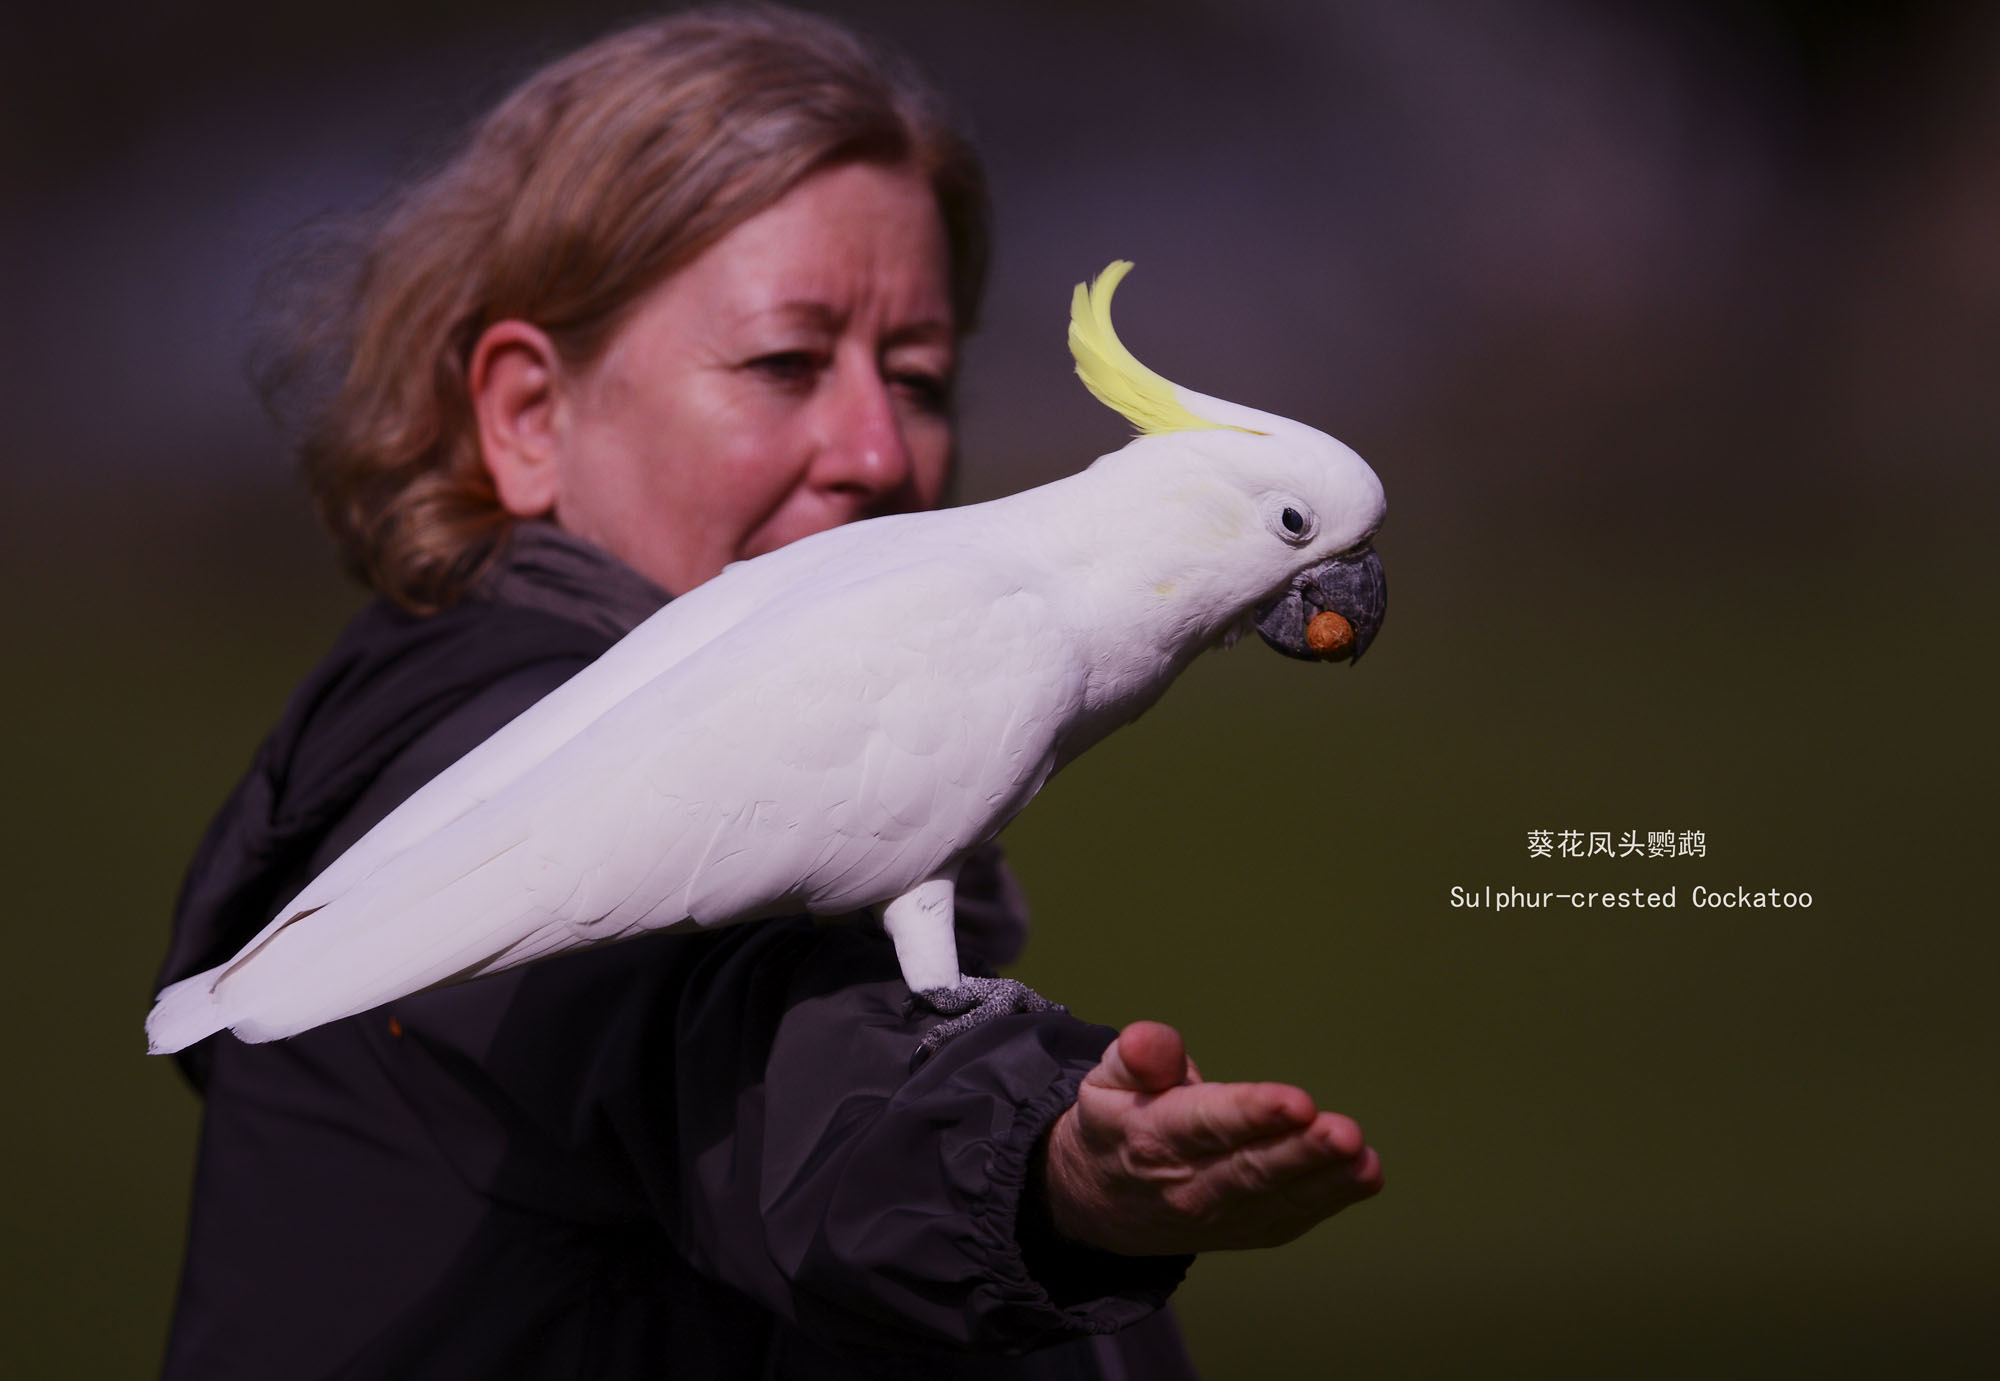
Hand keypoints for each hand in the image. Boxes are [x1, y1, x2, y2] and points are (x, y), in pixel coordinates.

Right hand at [1040, 1021, 1381, 1254]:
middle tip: (1342, 1133)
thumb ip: (1134, 1057)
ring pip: (1280, 1196)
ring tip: (1362, 1158)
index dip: (1251, 1114)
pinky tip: (1364, 1174)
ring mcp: (1224, 1214)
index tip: (1295, 1102)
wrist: (1103, 1204)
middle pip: (1251, 1168)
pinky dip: (1332, 1198)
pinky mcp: (1252, 1228)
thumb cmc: (1118, 1123)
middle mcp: (1189, 1184)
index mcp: (1153, 1136)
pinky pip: (1295, 1214)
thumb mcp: (1104, 1081)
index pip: (1206, 1124)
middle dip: (1301, 1151)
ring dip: (1326, 1178)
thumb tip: (1147, 1041)